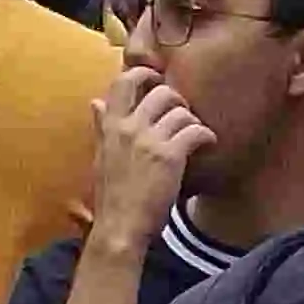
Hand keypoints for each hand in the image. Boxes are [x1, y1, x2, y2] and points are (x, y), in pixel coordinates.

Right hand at [88, 66, 208, 255]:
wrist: (120, 229)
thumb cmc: (111, 196)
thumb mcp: (102, 156)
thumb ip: (101, 127)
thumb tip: (94, 102)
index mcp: (111, 126)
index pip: (123, 81)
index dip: (143, 73)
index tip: (155, 80)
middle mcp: (129, 127)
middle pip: (160, 92)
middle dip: (176, 98)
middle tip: (182, 111)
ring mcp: (150, 141)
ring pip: (181, 111)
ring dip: (192, 119)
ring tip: (194, 130)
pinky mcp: (170, 156)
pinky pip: (195, 131)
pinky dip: (206, 134)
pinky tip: (208, 142)